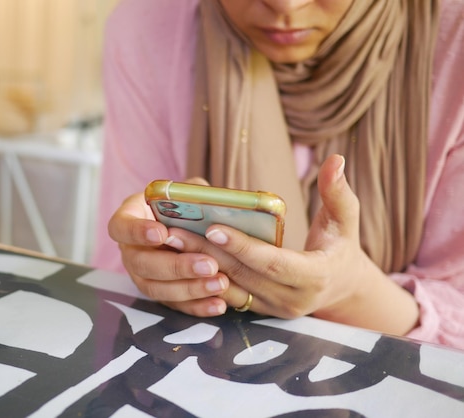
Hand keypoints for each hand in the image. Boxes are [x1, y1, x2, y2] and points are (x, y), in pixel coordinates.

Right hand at [107, 178, 238, 316]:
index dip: (136, 232)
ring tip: (220, 283)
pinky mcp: (160, 294)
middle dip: (175, 266)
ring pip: (156, 289)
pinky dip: (197, 306)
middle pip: (140, 263)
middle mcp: (130, 249)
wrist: (197, 225)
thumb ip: (193, 194)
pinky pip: (174, 305)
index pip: (121, 226)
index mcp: (130, 218)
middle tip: (208, 264)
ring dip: (189, 288)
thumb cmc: (188, 203)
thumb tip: (209, 201)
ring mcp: (142, 275)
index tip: (160, 233)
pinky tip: (218, 304)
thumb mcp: (189, 191)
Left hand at [165, 155, 418, 334]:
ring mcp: (274, 310)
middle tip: (174, 230)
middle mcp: (292, 300)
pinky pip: (227, 297)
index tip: (213, 227)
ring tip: (170, 240)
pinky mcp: (260, 312)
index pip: (273, 263)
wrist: (341, 287)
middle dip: (206, 253)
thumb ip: (339, 192)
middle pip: (242, 276)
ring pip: (230, 288)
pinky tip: (181, 256)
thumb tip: (337, 159)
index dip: (243, 246)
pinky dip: (204, 277)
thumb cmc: (341, 246)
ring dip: (198, 265)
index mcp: (315, 276)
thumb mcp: (346, 220)